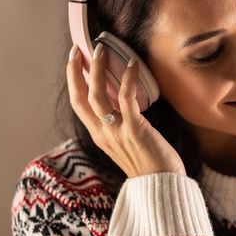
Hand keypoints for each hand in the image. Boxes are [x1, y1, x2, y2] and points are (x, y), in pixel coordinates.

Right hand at [66, 44, 185, 177]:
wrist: (162, 187)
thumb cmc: (151, 166)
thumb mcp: (127, 146)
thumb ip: (120, 127)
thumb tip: (125, 105)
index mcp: (99, 136)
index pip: (78, 105)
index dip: (73, 81)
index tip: (74, 61)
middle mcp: (103, 134)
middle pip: (80, 97)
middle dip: (76, 71)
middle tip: (80, 48)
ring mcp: (116, 132)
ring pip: (98, 95)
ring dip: (97, 70)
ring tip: (102, 50)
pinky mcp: (134, 130)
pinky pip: (126, 98)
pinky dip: (128, 79)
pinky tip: (132, 65)